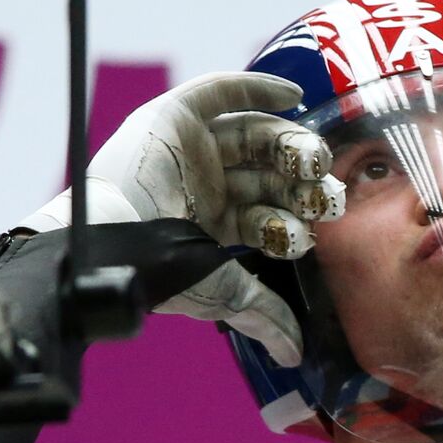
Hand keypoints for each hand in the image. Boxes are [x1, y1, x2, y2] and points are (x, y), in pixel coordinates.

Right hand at [16, 72, 344, 366]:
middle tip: (325, 195)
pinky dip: (256, 87)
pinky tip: (293, 96)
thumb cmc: (162, 272)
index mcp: (212, 226)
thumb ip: (264, 315)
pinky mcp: (171, 118)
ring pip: (254, 135)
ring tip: (313, 158)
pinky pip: (219, 92)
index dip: (294, 220)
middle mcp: (204, 185)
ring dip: (291, 143)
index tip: (316, 229)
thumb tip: (298, 355)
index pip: (267, 215)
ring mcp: (188, 150)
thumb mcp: (223, 291)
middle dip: (301, 183)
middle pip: (268, 174)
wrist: (117, 243)